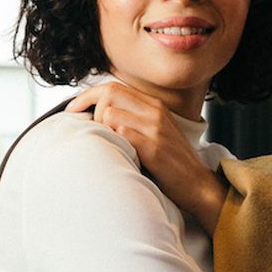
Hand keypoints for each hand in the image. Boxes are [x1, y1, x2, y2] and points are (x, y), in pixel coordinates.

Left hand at [66, 82, 228, 232]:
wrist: (198, 184)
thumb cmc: (171, 163)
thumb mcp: (155, 132)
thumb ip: (133, 119)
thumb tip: (97, 115)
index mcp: (154, 105)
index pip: (113, 87)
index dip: (87, 96)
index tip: (73, 109)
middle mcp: (154, 111)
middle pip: (109, 93)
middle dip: (89, 107)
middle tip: (82, 125)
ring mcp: (155, 127)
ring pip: (110, 113)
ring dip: (100, 129)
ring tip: (108, 145)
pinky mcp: (153, 146)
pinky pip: (121, 134)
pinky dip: (112, 142)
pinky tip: (118, 154)